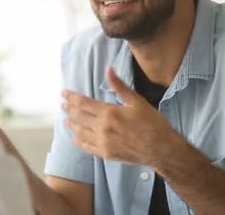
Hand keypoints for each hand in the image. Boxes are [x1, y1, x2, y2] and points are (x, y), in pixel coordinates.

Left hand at [62, 67, 177, 166]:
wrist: (161, 149)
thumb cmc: (153, 123)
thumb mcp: (137, 101)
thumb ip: (120, 86)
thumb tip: (109, 69)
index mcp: (110, 112)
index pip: (84, 103)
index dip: (72, 97)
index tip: (64, 93)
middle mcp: (103, 128)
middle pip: (79, 116)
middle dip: (69, 108)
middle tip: (62, 104)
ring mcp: (103, 142)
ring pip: (80, 131)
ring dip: (71, 124)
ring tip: (66, 119)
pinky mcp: (106, 153)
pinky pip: (86, 146)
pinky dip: (78, 140)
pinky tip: (75, 136)